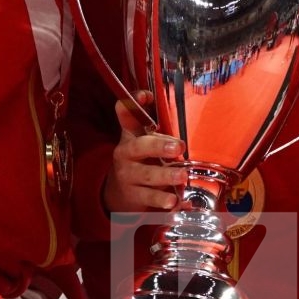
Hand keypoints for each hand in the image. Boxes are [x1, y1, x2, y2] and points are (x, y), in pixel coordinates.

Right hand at [103, 91, 186, 212]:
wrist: (116, 194)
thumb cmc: (137, 161)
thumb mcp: (140, 141)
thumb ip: (150, 126)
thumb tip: (156, 103)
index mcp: (130, 136)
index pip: (126, 114)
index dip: (133, 103)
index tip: (146, 96)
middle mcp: (126, 155)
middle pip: (139, 147)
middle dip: (159, 146)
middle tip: (178, 147)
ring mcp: (129, 177)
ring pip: (147, 176)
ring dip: (166, 176)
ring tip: (182, 177)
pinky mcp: (135, 198)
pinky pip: (151, 200)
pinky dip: (165, 202)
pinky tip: (176, 202)